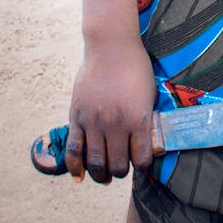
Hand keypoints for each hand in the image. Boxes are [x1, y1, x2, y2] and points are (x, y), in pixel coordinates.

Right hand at [65, 39, 156, 183]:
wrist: (111, 47)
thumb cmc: (135, 68)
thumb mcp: (149, 94)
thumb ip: (145, 120)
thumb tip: (144, 143)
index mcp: (138, 119)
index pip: (142, 159)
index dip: (143, 166)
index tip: (141, 164)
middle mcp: (116, 125)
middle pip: (117, 165)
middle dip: (121, 172)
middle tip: (121, 169)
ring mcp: (94, 122)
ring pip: (95, 162)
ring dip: (101, 174)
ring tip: (104, 175)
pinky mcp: (77, 117)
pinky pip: (73, 149)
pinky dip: (75, 167)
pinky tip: (79, 176)